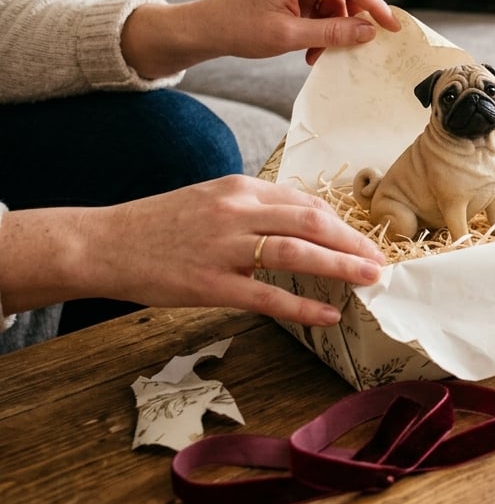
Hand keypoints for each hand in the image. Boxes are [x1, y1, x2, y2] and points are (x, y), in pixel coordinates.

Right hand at [0, 175, 386, 326]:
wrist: (102, 243)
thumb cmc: (159, 224)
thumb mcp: (211, 200)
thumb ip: (255, 208)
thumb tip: (302, 225)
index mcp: (240, 188)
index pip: (306, 202)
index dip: (342, 223)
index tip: (364, 239)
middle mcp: (237, 212)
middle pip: (312, 222)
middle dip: (353, 242)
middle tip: (382, 259)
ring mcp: (224, 248)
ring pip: (298, 253)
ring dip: (341, 266)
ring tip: (371, 278)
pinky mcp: (210, 285)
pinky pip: (268, 297)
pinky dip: (304, 307)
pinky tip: (330, 315)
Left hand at [121, 0, 402, 77]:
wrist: (208, 27)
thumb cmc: (241, 29)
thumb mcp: (290, 36)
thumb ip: (332, 33)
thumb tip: (368, 32)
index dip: (375, 6)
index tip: (392, 27)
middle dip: (353, 19)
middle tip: (360, 45)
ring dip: (335, 27)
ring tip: (319, 53)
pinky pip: (321, 2)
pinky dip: (322, 24)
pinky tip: (311, 46)